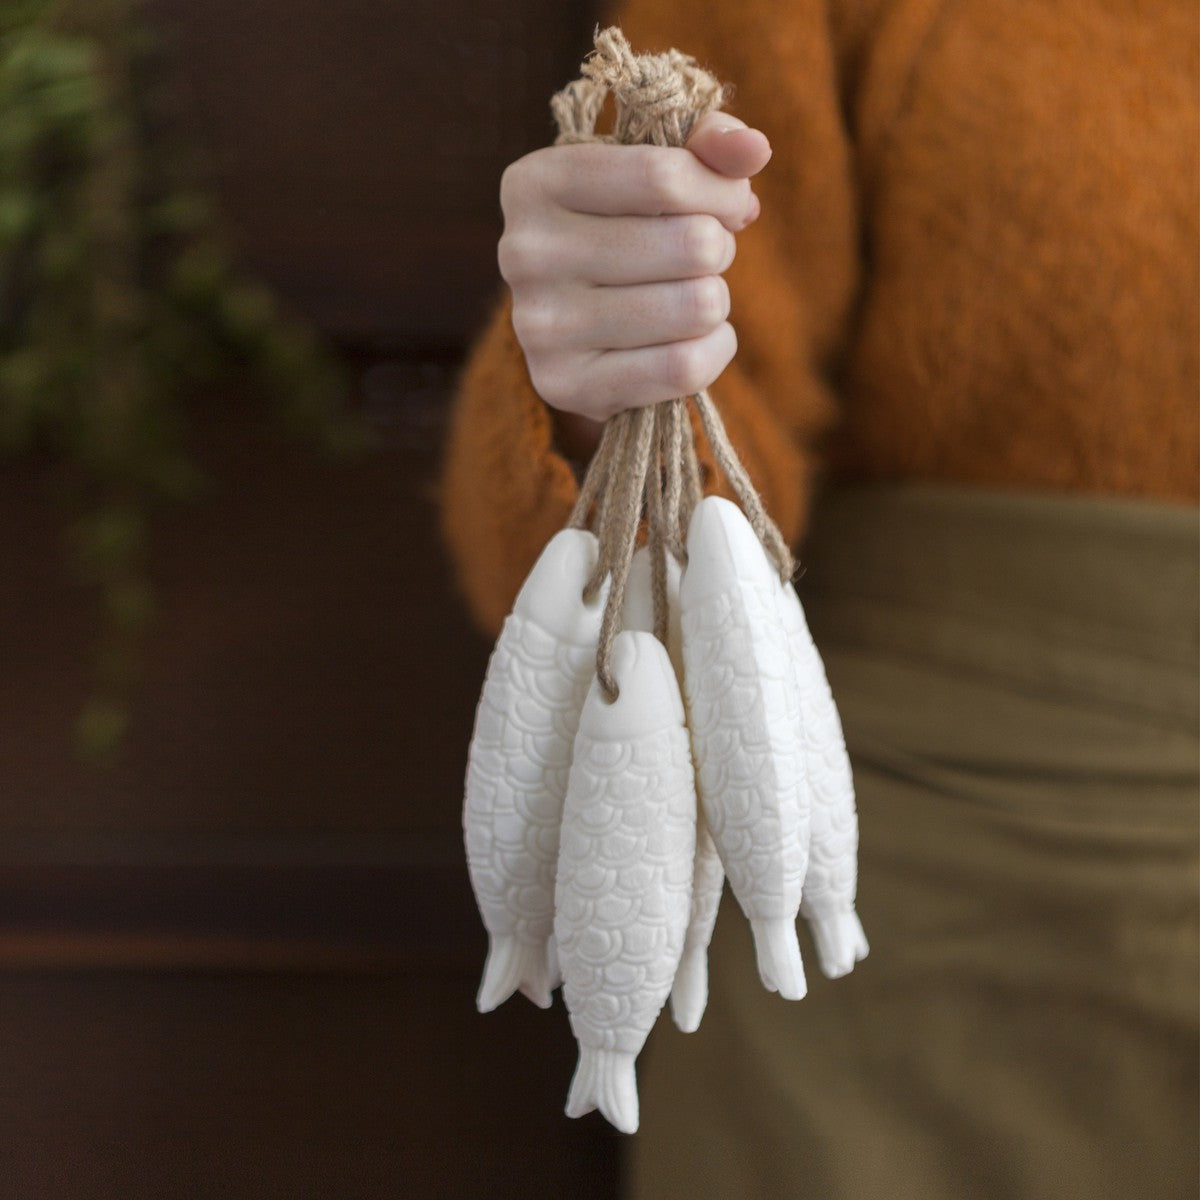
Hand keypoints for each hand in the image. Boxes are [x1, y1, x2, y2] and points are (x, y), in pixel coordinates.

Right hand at [497, 114, 771, 455]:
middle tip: (701, 258)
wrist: (572, 328)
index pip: (663, 176)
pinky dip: (713, 351)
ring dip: (715, 302)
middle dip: (718, 250)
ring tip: (687, 297)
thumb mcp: (651, 172)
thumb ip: (706, 145)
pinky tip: (693, 340)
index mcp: (535, 182)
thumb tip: (753, 148)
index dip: (722, 191)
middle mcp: (523, 253)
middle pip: (690, 244)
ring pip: (696, 307)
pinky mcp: (566, 386)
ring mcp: (539, 327)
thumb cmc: (621, 230)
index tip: (730, 205)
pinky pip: (684, 368)